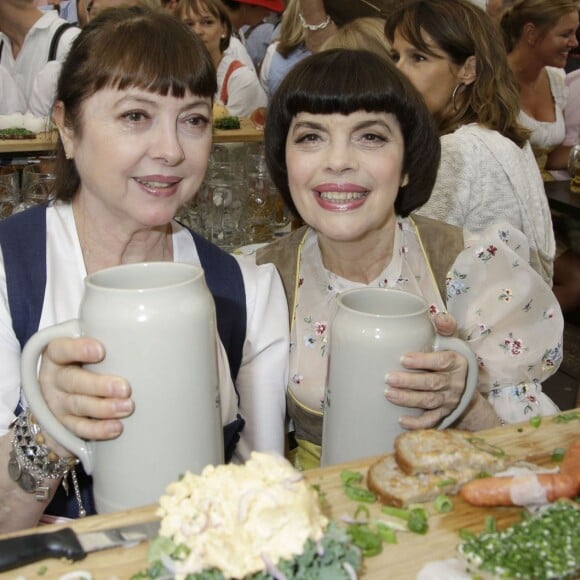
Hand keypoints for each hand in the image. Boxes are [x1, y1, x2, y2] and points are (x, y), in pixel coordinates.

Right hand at [38, 337, 133, 450]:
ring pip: (78, 406)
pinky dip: (98, 429)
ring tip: (127, 407)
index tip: (101, 351)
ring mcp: (57, 403)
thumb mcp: (89, 352)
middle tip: (125, 388)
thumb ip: (109, 346)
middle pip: (72, 381)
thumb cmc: (88, 364)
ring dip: (104, 408)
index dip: (78, 350)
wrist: (65, 396)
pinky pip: (80, 428)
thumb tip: (146, 340)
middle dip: (100, 385)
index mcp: (57, 355)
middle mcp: (54, 379)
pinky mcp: (63, 425)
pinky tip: (116, 428)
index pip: (61, 349)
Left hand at [383, 313, 470, 428]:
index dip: (423, 361)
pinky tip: (400, 421)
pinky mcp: (443, 414)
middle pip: (432, 384)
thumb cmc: (448, 357)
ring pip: (428, 401)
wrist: (464, 384)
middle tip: (388, 377)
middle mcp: (455, 383)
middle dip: (409, 382)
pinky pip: (430, 421)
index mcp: (457, 362)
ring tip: (388, 394)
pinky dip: (417, 423)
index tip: (403, 358)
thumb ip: (446, 326)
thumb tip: (438, 317)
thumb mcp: (451, 340)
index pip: (441, 362)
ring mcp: (449, 400)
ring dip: (407, 399)